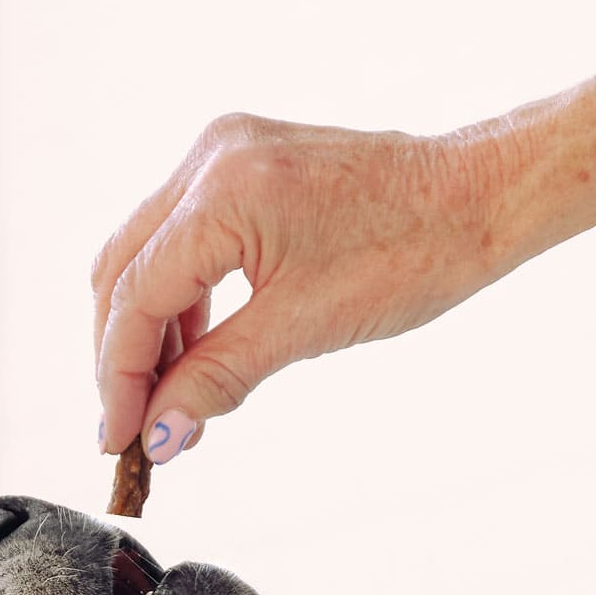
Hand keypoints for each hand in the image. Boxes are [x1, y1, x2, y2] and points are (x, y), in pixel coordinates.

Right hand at [92, 111, 518, 459]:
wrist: (477, 198)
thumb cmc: (413, 253)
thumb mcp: (304, 328)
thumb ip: (217, 380)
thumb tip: (160, 436)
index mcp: (223, 192)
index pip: (134, 296)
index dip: (118, 378)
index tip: (118, 439)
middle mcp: (211, 158)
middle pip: (121, 270)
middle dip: (122, 356)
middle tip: (134, 428)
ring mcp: (224, 154)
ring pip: (145, 255)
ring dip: (149, 331)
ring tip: (168, 401)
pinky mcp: (242, 165)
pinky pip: (182, 237)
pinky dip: (180, 299)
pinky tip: (197, 353)